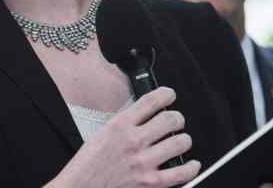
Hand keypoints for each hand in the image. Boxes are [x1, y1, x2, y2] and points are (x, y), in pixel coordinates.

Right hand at [46, 87, 199, 187]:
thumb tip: (143, 115)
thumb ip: (123, 123)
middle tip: (176, 121)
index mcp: (119, 125)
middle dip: (177, 118)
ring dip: (184, 140)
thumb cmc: (87, 165)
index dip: (166, 94)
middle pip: (170, 119)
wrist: (80, 187)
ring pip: (180, 142)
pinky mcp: (149, 182)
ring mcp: (143, 162)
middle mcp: (133, 141)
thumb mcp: (101, 133)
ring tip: (181, 140)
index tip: (169, 95)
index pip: (151, 101)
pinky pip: (181, 173)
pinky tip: (192, 164)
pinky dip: (191, 167)